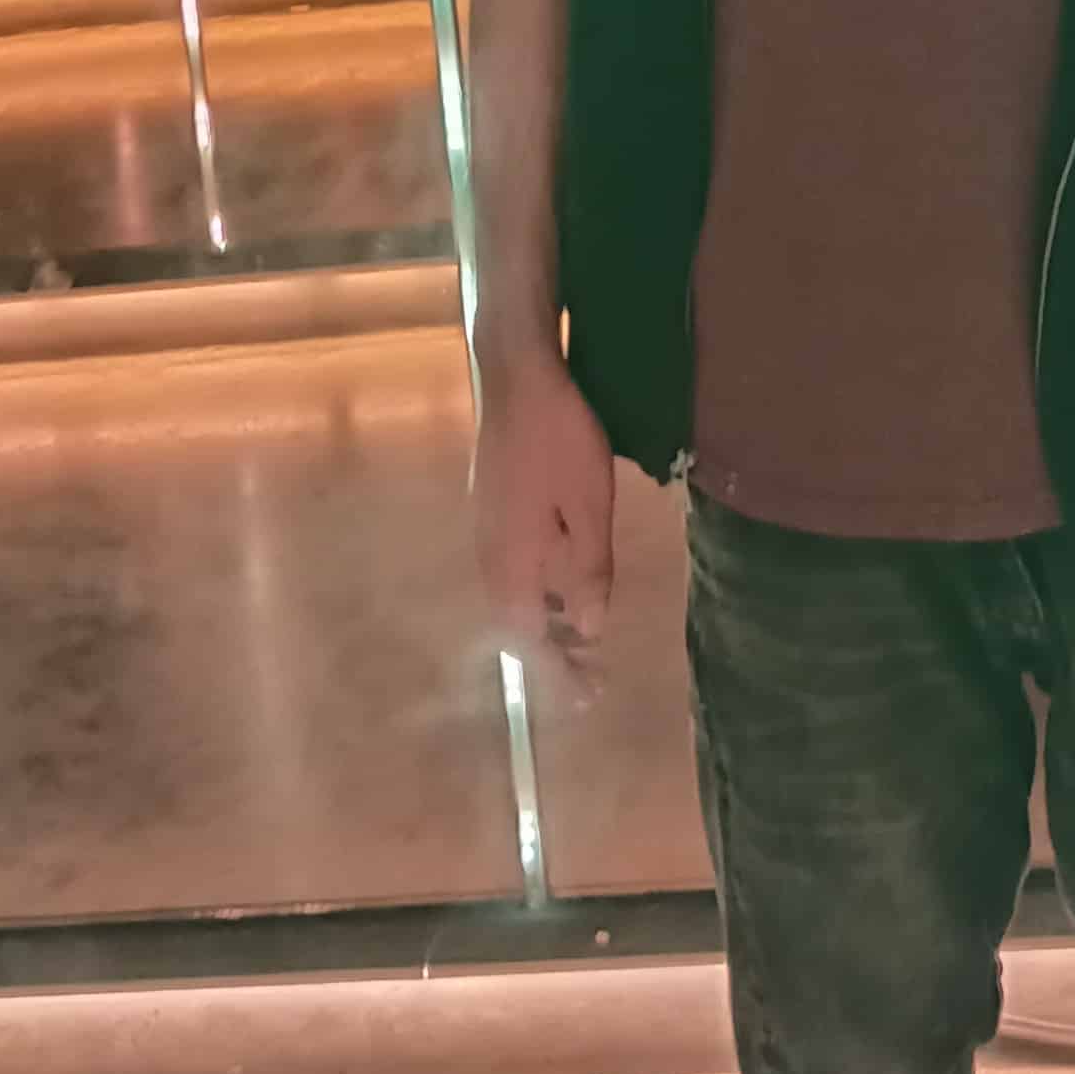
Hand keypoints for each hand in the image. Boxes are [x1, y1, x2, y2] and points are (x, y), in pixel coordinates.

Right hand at [471, 352, 616, 703]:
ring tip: (580, 638)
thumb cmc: (560, 438)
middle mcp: (489, 556)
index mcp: (512, 563)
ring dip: (544, 625)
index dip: (558, 673)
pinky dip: (536, 593)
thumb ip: (589, 571)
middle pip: (515, 626)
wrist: (514, 375)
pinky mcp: (488, 509)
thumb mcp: (590, 505)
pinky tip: (561, 582)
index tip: (587, 698)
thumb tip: (590, 630)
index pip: (530, 641)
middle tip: (590, 677)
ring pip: (511, 598)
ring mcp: (484, 531)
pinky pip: (510, 572)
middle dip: (551, 657)